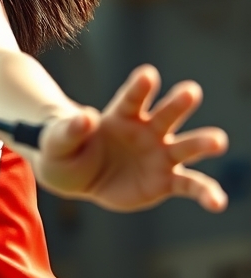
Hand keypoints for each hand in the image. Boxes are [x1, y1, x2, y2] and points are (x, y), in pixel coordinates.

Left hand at [34, 65, 227, 212]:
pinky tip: (217, 203)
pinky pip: (190, 185)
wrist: (78, 176)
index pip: (132, 98)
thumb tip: (86, 117)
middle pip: (165, 114)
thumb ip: (71, 129)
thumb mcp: (59, 141)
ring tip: (218, 141)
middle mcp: (147, 130)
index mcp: (121, 114)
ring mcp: (160, 154)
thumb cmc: (67, 150)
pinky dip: (205, 193)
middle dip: (177, 103)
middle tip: (190, 91)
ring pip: (186, 146)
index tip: (148, 74)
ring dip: (202, 142)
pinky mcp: (166, 180)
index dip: (139, 86)